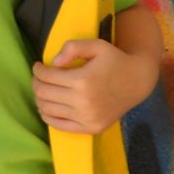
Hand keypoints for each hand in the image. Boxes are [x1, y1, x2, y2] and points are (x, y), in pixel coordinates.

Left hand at [31, 38, 156, 133]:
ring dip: (39, 98)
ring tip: (44, 89)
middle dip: (36, 83)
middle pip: (43, 93)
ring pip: (47, 109)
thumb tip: (54, 62)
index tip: (39, 66)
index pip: (46, 76)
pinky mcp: (90, 128)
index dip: (38, 70)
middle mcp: (83, 102)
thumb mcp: (96, 45)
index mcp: (83, 80)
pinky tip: (48, 106)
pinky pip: (59, 126)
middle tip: (39, 77)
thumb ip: (73, 47)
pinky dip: (47, 116)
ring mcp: (87, 118)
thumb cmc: (114, 60)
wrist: (138, 81)